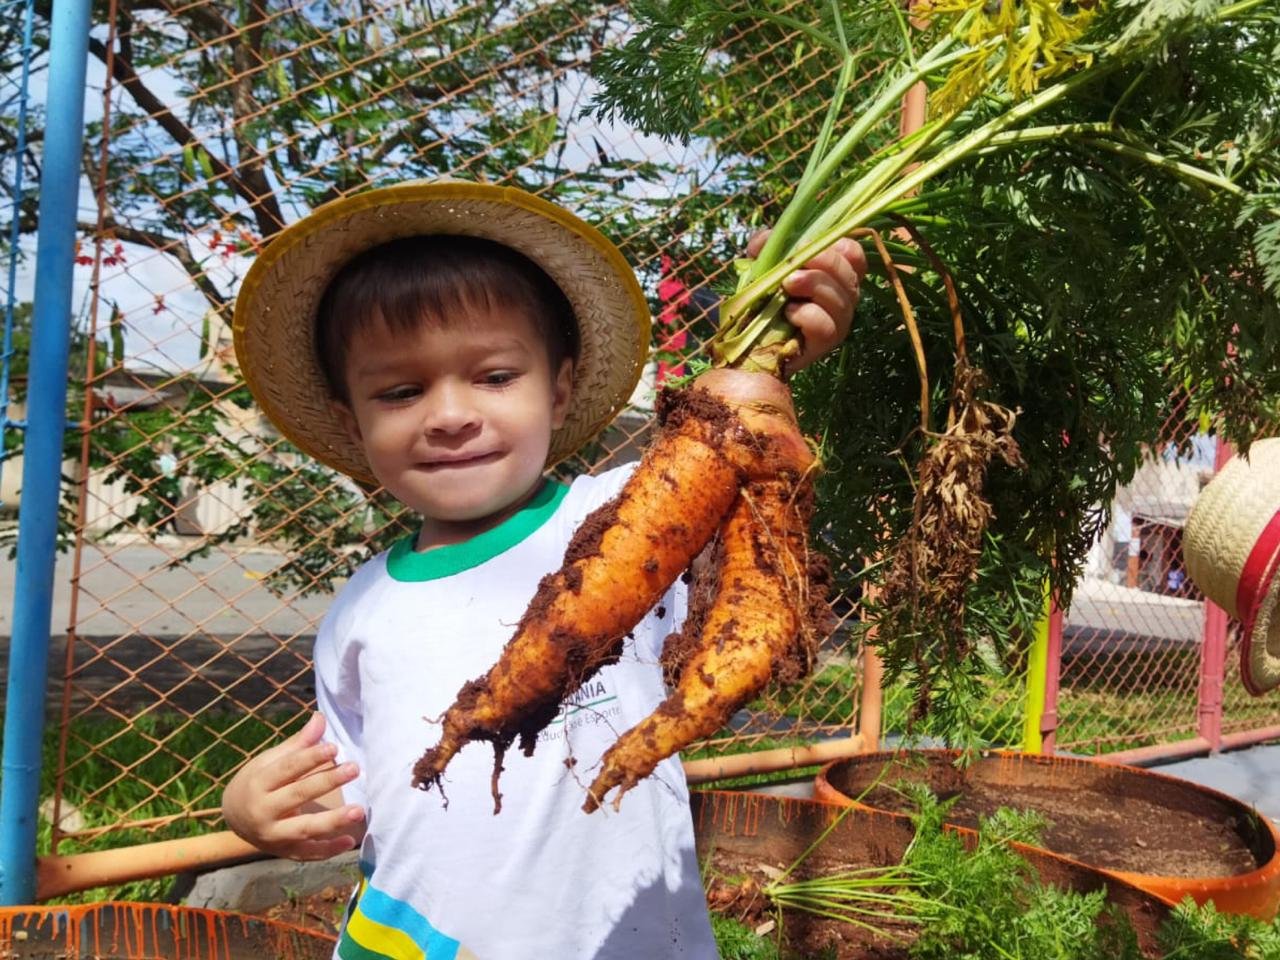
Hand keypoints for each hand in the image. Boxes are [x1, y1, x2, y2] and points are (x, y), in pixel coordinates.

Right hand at [221, 712, 365, 860]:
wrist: (234, 817)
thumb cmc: (259, 781)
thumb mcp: (270, 761)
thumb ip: (298, 745)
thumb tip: (320, 718)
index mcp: (259, 783)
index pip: (287, 769)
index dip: (310, 757)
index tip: (334, 747)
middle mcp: (263, 811)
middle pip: (298, 795)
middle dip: (327, 781)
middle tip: (354, 768)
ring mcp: (274, 835)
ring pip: (305, 828)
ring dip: (333, 821)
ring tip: (359, 810)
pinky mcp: (285, 852)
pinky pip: (309, 853)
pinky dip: (329, 850)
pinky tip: (351, 840)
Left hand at [746, 230, 867, 373]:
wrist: (751, 341)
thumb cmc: (764, 298)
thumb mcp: (763, 265)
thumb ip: (765, 246)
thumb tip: (764, 241)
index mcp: (836, 276)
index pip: (855, 256)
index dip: (841, 246)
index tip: (810, 245)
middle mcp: (844, 299)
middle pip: (850, 276)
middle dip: (825, 262)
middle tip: (795, 262)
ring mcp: (837, 324)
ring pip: (841, 302)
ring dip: (815, 285)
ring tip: (788, 284)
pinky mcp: (822, 346)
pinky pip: (826, 328)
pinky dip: (807, 315)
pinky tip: (788, 312)